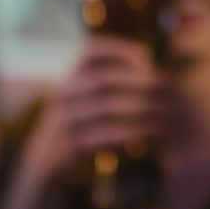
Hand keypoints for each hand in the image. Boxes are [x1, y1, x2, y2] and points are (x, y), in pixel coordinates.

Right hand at [17, 35, 167, 186]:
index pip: (90, 50)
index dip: (120, 49)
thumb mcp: (89, 97)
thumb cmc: (82, 123)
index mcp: (72, 75)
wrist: (46, 159)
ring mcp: (64, 118)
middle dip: (136, 81)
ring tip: (164, 112)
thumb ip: (115, 82)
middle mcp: (65, 92)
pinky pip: (102, 135)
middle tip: (163, 88)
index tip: (147, 58)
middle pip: (102, 79)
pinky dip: (129, 133)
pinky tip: (148, 135)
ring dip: (138, 108)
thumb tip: (159, 72)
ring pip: (105, 107)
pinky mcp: (69, 144)